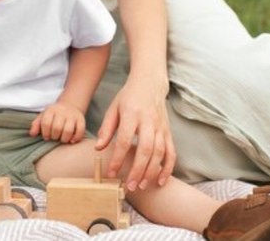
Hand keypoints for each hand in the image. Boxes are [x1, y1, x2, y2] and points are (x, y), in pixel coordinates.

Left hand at [29, 102, 85, 143]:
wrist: (69, 106)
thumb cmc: (53, 116)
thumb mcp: (43, 116)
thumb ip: (36, 125)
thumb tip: (32, 134)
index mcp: (51, 110)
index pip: (46, 123)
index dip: (45, 133)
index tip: (46, 137)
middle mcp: (62, 112)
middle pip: (57, 128)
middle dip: (54, 137)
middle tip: (54, 138)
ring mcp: (72, 115)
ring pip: (68, 131)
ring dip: (64, 139)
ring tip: (62, 139)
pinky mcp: (81, 119)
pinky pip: (80, 131)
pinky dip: (76, 138)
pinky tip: (71, 140)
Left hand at [94, 76, 174, 190]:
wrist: (150, 83)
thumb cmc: (128, 97)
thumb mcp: (113, 109)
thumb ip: (106, 129)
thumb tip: (98, 149)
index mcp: (132, 114)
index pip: (124, 140)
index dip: (118, 158)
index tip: (111, 172)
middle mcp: (149, 121)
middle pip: (145, 149)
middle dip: (137, 170)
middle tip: (129, 186)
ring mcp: (161, 127)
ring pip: (159, 153)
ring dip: (151, 172)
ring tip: (141, 186)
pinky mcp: (168, 132)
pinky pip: (171, 152)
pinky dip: (168, 168)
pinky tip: (160, 180)